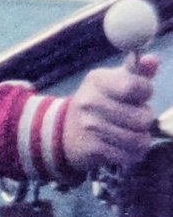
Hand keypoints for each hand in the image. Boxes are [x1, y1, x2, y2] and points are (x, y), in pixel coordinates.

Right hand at [63, 55, 157, 171]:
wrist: (63, 131)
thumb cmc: (98, 103)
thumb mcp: (113, 82)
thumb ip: (137, 73)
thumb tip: (153, 60)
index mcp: (97, 80)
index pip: (134, 86)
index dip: (145, 92)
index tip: (140, 95)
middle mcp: (90, 101)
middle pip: (143, 117)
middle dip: (145, 120)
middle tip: (134, 119)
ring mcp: (89, 126)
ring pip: (139, 140)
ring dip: (140, 140)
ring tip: (131, 135)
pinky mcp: (92, 149)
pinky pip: (128, 156)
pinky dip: (131, 155)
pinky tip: (122, 148)